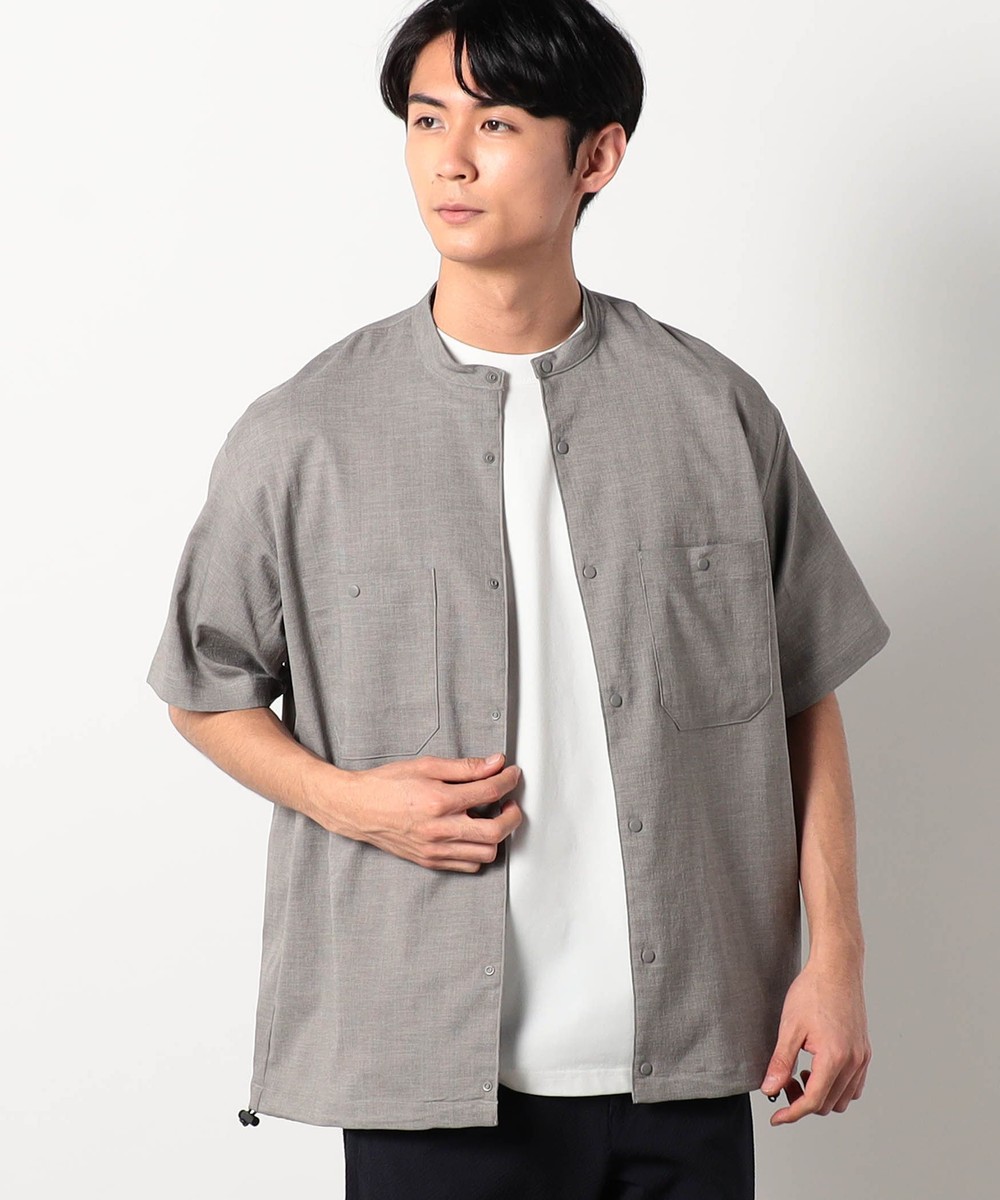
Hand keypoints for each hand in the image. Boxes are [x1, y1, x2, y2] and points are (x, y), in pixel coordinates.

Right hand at [329, 753, 522, 872]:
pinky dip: (478, 851)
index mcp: (440, 801)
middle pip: (497, 831)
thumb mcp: (426, 766)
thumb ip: (464, 767)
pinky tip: (473, 834)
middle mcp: (440, 829)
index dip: (508, 780)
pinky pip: (468, 865)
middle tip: (510, 802)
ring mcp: (436, 849)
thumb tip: (494, 763)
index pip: (490, 792)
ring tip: (492, 818)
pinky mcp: (430, 861)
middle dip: (513, 815)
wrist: (357, 808)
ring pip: (486, 853)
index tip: (511, 774)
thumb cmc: (387, 785)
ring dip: (497, 835)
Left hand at [759, 955, 871, 1124]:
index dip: (791, 1114)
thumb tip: (770, 1089)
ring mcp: (861, 1058)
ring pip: (843, 1099)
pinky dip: (836, 1087)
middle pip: (828, 1104)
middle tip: (784, 1083)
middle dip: (803, 1102)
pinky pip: (854, 1085)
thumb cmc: (812, 992)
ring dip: (820, 1095)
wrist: (836, 968)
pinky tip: (818, 1069)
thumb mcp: (789, 1027)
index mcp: (834, 1058)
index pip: (812, 1102)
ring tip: (801, 1073)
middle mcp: (853, 1062)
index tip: (776, 1117)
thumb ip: (781, 1062)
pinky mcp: (864, 1051)